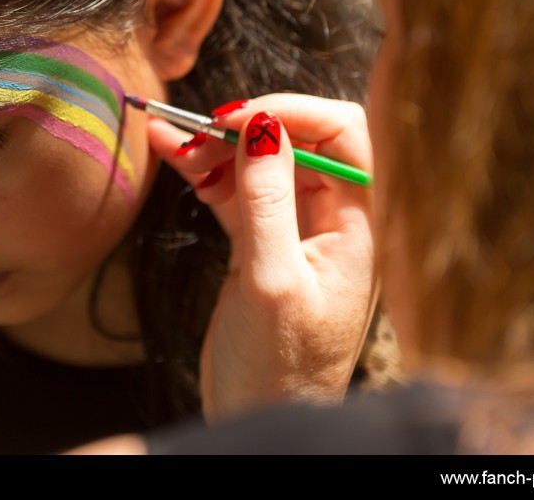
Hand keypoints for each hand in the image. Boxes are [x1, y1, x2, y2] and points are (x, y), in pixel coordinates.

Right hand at [149, 94, 376, 419]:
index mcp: (359, 226)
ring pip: (261, 164)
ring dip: (218, 147)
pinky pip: (235, 192)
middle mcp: (332, 220)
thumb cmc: (282, 368)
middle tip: (201, 127)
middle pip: (299, 142)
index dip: (295, 113)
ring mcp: (295, 231)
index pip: (345, 136)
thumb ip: (267, 200)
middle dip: (249, 126)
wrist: (261, 420)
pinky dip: (205, 173)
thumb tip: (263, 126)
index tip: (241, 116)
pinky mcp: (260, 245)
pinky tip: (175, 155)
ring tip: (174, 139)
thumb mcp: (271, 280)